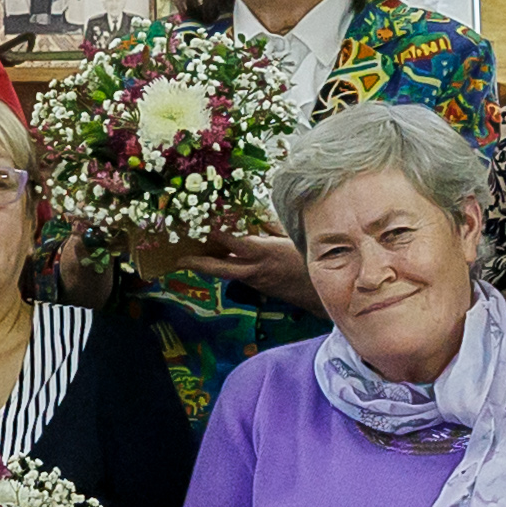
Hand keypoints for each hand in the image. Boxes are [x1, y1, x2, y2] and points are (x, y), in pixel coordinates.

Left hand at [188, 230, 315, 310]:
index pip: (235, 243)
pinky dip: (229, 266)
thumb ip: (272, 226)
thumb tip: (255, 213)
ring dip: (212, 264)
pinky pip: (239, 274)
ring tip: (193, 255)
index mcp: (266, 254)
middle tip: (181, 259)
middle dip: (199, 263)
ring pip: (228, 273)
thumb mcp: (294, 237)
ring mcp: (256, 282)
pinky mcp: (259, 287)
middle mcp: (256, 270)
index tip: (201, 225)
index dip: (217, 234)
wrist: (324, 293)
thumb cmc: (312, 260)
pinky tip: (222, 257)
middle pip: (221, 269)